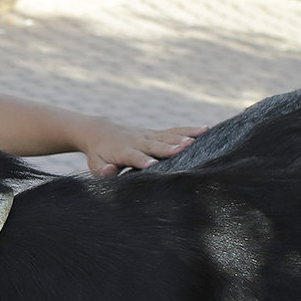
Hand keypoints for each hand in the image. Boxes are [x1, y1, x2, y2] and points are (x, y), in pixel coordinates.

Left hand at [81, 120, 206, 176]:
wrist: (100, 132)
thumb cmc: (99, 154)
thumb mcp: (94, 165)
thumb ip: (102, 170)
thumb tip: (108, 171)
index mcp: (122, 151)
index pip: (133, 156)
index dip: (142, 160)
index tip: (152, 164)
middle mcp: (137, 141)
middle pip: (154, 145)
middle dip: (167, 148)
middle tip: (181, 150)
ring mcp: (148, 135)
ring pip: (167, 136)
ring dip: (182, 138)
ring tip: (196, 140)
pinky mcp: (156, 133)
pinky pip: (174, 131)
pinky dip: (189, 130)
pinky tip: (205, 129)